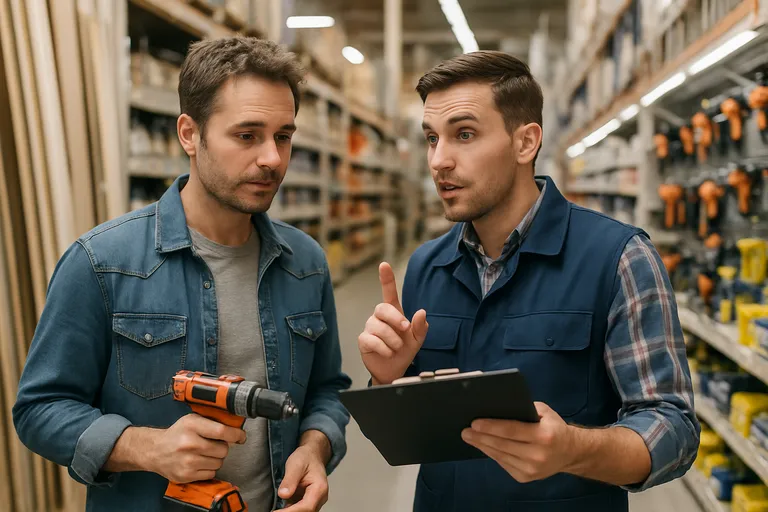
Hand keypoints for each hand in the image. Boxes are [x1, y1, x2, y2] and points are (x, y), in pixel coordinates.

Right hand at [146, 414, 245, 482]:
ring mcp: (187, 461)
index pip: (222, 431)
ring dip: (216, 459)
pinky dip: (209, 469)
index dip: (236, 435)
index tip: (241, 436)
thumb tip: (236, 428)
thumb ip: (212, 422)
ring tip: (204, 453)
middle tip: (213, 445)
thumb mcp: (192, 420)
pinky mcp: (186, 475)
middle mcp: (189, 443)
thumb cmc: (177, 433)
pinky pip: (211, 474)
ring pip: (218, 463)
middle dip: (222, 447)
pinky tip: (199, 462)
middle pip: (223, 449)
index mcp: (192, 425)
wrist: (155, 451)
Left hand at [278, 445, 328, 511]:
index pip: (306, 506)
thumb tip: (283, 494)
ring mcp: (314, 501)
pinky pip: (299, 509)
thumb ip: (290, 480)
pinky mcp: (307, 502)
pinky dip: (289, 510)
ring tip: (275, 510)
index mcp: (319, 488)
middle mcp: (320, 497)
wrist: (311, 455)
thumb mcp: (296, 464)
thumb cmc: (306, 458)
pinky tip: (278, 509)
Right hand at [358, 262, 428, 384]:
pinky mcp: (363, 340)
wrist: (394, 370)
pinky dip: (384, 349)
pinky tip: (388, 353)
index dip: (386, 278)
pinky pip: (371, 340)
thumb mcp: (418, 339)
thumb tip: (421, 312)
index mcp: (394, 312)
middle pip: (382, 308)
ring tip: (397, 348)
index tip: (384, 265)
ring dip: (393, 340)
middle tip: (405, 330)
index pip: (388, 292)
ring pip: (379, 328)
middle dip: (396, 318)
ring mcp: (370, 327)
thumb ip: (420, 326)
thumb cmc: (405, 350)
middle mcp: (379, 317)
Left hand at [461, 402, 574, 482]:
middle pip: (502, 445)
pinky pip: (503, 464)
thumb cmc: (554, 427)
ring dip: (482, 446)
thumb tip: (497, 407)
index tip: (474, 423)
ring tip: (470, 437)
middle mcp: (537, 455)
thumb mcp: (544, 412)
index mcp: (543, 436)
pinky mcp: (525, 477)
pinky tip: (483, 446)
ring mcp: (531, 469)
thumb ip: (524, 409)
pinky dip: (492, 454)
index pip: (511, 430)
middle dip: (480, 437)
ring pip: (500, 456)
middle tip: (465, 431)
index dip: (491, 427)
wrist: (570, 453)